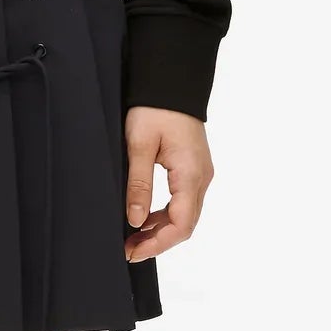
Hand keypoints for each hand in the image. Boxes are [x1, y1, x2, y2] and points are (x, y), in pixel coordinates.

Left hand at [123, 105, 213, 261]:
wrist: (172, 79)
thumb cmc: (155, 106)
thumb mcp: (139, 143)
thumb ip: (139, 184)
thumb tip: (136, 221)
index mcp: (191, 174)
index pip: (181, 225)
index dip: (157, 244)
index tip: (133, 251)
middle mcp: (202, 177)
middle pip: (185, 224)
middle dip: (158, 241)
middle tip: (129, 248)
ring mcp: (201, 172)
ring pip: (185, 213)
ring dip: (161, 228)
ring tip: (133, 235)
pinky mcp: (194, 166)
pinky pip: (184, 199)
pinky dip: (166, 212)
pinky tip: (146, 214)